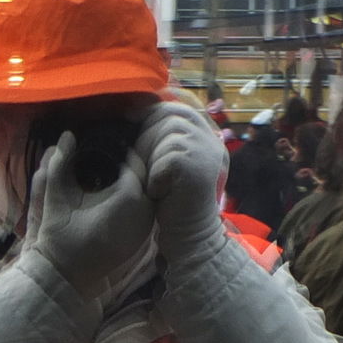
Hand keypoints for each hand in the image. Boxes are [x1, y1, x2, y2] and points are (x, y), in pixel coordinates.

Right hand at [23, 131, 154, 301]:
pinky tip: (119, 191)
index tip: (109, 142)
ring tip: (116, 168)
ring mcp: (145, 227)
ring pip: (147, 192)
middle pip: (144, 175)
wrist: (66, 276)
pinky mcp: (143, 237)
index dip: (122, 149)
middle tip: (114, 151)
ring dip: (136, 179)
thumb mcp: (56, 197)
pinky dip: (137, 196)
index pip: (133, 162)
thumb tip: (67, 135)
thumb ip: (59, 164)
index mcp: (126, 198)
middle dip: (130, 162)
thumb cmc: (60, 238)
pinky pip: (146, 208)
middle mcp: (143, 212)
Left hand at [134, 101, 228, 262]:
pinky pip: (164, 158)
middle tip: (144, 165)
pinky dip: (156, 177)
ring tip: (155, 183)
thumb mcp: (170, 162)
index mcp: (207, 136)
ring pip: (165, 135)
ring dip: (151, 158)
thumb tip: (139, 109)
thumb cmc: (175, 201)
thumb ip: (164, 137)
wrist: (190, 235)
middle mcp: (211, 139)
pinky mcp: (196, 166)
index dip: (153, 109)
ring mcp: (206, 151)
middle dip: (148, 136)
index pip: (178, 107)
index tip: (131, 117)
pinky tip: (161, 193)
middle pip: (169, 116)